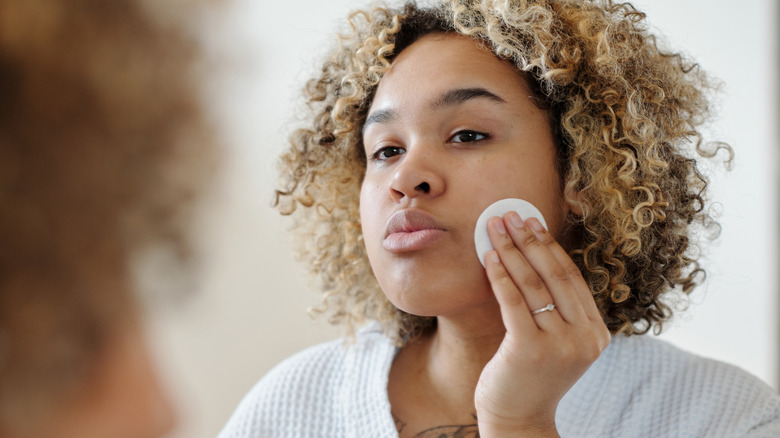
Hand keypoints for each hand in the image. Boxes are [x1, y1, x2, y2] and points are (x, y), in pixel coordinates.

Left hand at [474, 212, 610, 436]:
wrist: (518, 421)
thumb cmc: (529, 377)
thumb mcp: (554, 342)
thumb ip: (555, 310)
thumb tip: (532, 257)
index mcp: (595, 333)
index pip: (572, 279)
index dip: (551, 247)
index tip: (533, 223)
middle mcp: (584, 338)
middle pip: (556, 276)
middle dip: (531, 240)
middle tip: (512, 215)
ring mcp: (560, 345)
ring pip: (533, 285)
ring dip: (511, 251)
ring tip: (495, 228)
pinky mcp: (529, 349)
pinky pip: (514, 302)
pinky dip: (500, 276)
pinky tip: (488, 257)